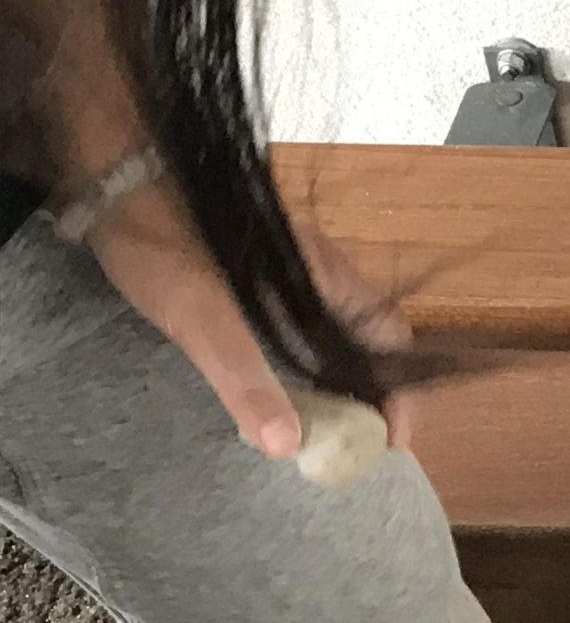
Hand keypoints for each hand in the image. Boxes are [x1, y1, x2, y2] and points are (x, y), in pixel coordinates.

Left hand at [84, 181, 414, 456]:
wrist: (115, 176)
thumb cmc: (166, 242)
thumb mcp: (203, 319)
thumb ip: (246, 380)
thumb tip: (286, 446)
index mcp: (326, 281)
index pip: (391, 339)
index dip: (399, 391)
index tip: (388, 440)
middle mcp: (320, 276)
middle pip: (369, 342)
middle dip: (371, 395)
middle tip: (352, 443)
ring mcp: (288, 272)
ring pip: (334, 335)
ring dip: (338, 381)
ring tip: (319, 425)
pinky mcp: (255, 274)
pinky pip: (300, 328)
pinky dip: (304, 364)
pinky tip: (275, 382)